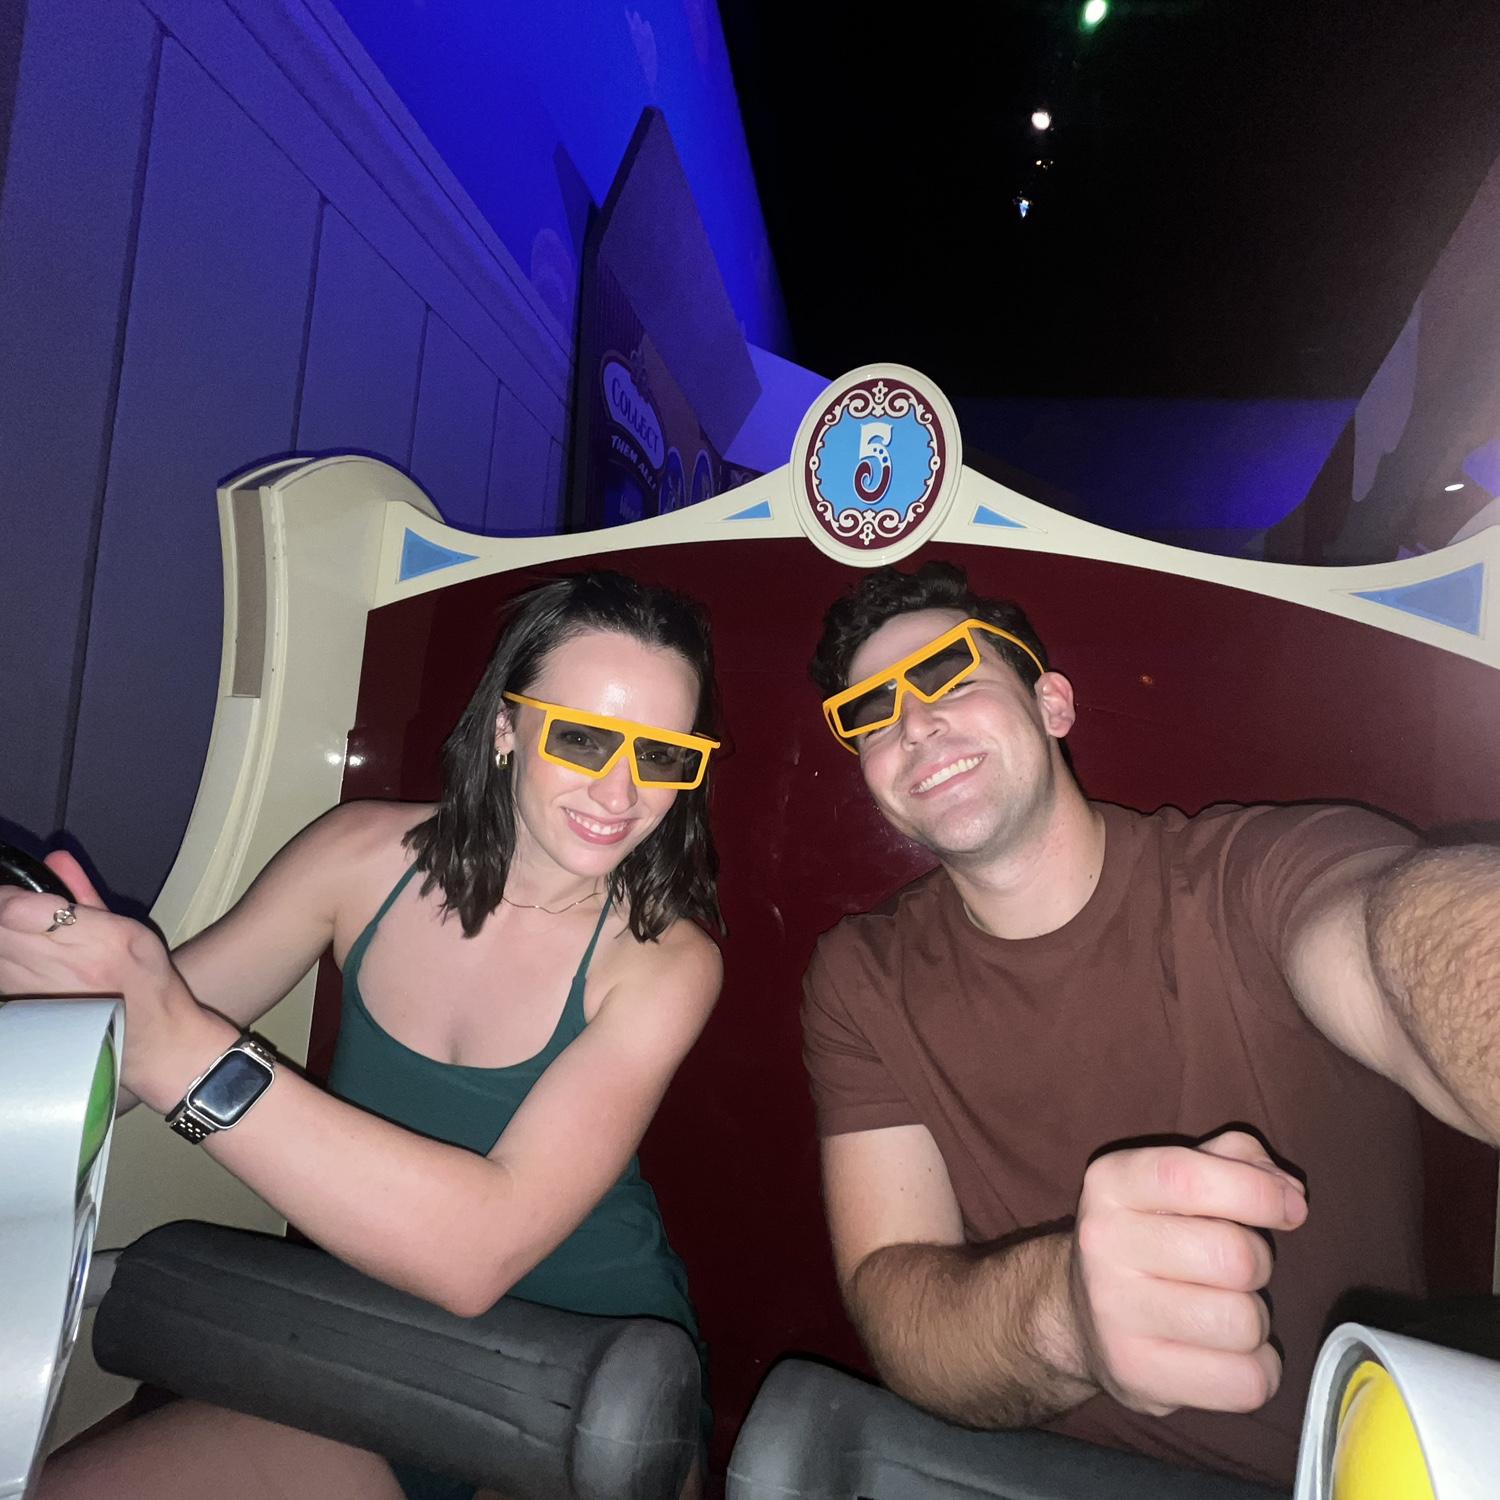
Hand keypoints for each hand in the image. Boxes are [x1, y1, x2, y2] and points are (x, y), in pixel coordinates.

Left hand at [0, 849, 226, 1109]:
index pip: (17, 909)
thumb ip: (86, 893)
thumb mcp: (130, 929)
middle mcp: (59, 968)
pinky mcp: (19, 1009)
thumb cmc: (145, 982)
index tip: (15, 892)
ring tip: (29, 937)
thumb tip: (56, 858)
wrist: (149, 1038)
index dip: (9, 895)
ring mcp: (34, 992)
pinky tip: (25, 960)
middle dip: (4, 912)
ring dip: (3, 935)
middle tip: (23, 912)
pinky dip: (4, 958)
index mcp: (94, 941)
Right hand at [1068, 1128, 1306, 1416]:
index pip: (1190, 1177)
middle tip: (1240, 1268)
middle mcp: (1102, 1242)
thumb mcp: (1179, 1177)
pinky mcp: (1136, 1374)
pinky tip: (1228, 1353)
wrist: (1078, 1314)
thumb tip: (1290, 1192)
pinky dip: (1257, 1370)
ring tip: (1226, 1309)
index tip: (1292, 1209)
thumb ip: (1236, 1159)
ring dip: (1256, 1320)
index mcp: (1111, 1182)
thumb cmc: (1153, 1234)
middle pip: (1234, 1258)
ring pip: (1243, 1323)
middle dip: (1260, 1262)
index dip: (1258, 1192)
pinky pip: (1245, 1382)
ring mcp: (1113, 1313)